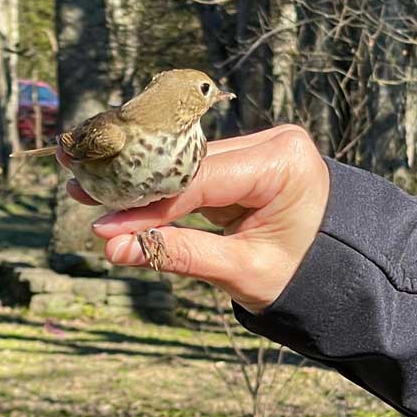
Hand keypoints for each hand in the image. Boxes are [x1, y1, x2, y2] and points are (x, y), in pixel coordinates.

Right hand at [57, 125, 329, 313]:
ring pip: (182, 161)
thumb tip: (113, 248)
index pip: (201, 180)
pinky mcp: (243, 159)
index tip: (102, 222)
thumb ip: (181, 254)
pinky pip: (190, 169)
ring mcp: (257, 147)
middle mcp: (270, 142)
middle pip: (185, 161)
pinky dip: (157, 184)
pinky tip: (117, 187)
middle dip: (133, 183)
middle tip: (77, 185)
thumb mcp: (242, 270)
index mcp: (283, 163)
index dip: (148, 205)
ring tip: (85, 185)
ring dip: (138, 180)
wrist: (338, 268)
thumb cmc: (301, 274)